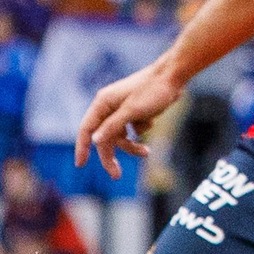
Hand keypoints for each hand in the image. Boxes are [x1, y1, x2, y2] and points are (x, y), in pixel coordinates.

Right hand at [76, 57, 187, 175]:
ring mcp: (122, 110)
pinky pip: (133, 129)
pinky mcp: (135, 111)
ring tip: (147, 153)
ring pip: (121, 135)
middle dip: (111, 156)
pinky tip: (151, 121)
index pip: (86, 129)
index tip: (80, 164)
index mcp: (103, 104)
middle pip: (105, 137)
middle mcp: (109, 107)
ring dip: (132, 146)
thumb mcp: (132, 111)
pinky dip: (142, 130)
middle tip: (116, 176)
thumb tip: (95, 141)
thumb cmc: (152, 91)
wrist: (173, 77)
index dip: (82, 147)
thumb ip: (113, 126)